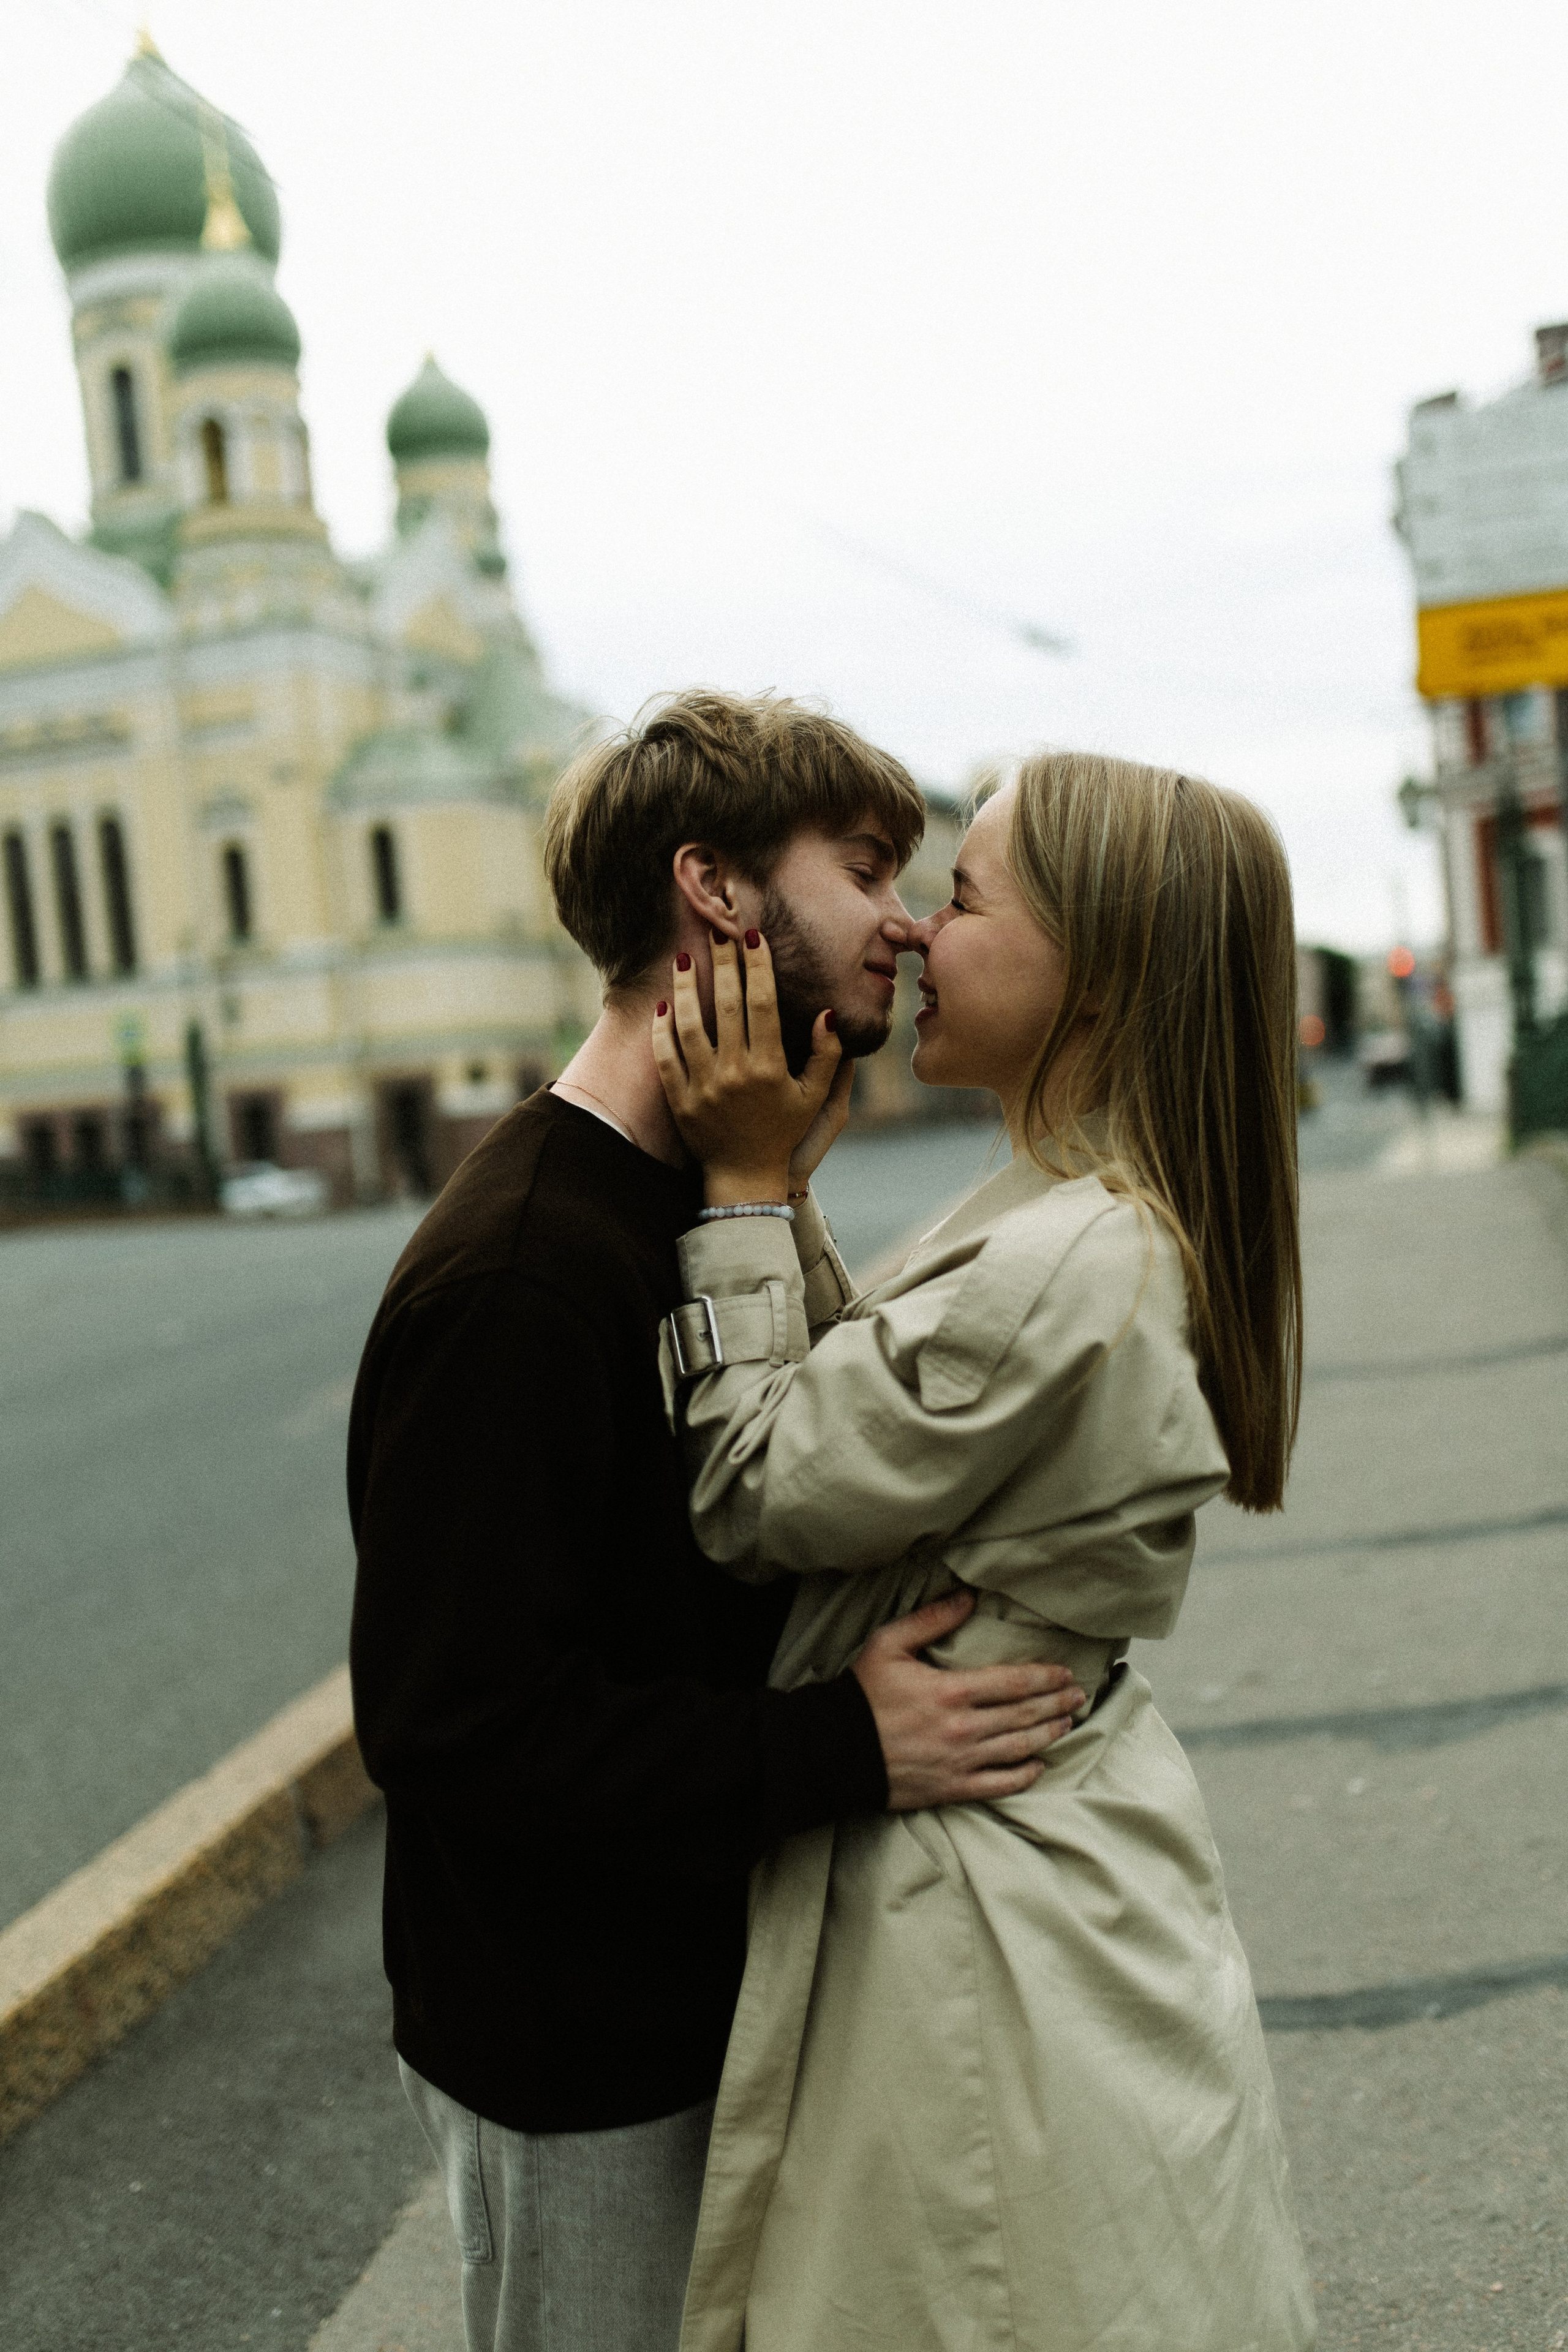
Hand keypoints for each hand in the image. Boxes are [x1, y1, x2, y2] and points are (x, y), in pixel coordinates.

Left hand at [653, 930, 842, 1204]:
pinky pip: (666, 1056)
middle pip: (726, 1005)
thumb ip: (826, 1056)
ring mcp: (704, 1086)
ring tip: (685, 958)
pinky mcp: (680, 1100)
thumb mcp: (814, 1098)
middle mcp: (735, 1073)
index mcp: (770, 1068)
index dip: (757, 966)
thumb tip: (826, 1014)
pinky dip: (662, 1029)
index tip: (751, 936)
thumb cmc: (783, 1132)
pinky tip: (664, 1004)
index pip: (762, 1004)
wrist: (744, 1178)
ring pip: (689, 1025)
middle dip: (723, 963)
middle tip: (717, 930)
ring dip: (686, 988)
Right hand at [852, 1590, 1084, 1810]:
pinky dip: (1023, 1776)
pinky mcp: (951, 1788)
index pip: (1014, 1682)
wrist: (834, 1750)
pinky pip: (998, 1784)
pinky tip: (1038, 1766)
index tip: (1065, 1672)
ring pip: (1018, 1748)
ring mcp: (960, 1761)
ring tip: (1067, 1723)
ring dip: (1048, 1734)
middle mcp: (963, 1728)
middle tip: (1078, 1695)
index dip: (1045, 1677)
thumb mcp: (889, 1643)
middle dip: (1056, 1703)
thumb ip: (931, 1619)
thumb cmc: (861, 1694)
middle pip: (1024, 1715)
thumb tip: (968, 1597)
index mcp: (951, 1690)